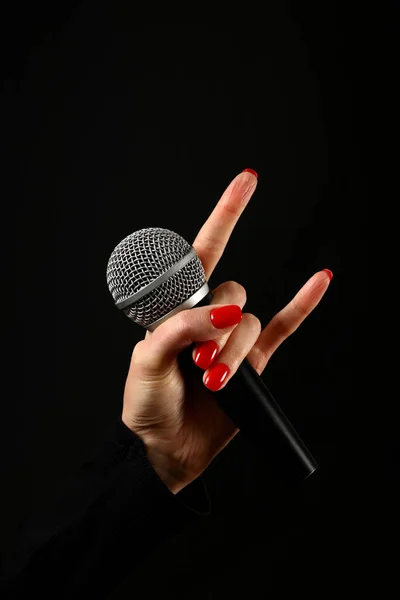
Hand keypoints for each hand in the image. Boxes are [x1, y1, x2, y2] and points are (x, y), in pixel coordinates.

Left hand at [122, 170, 331, 493]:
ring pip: (250, 323)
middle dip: (217, 328)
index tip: (248, 181)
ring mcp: (232, 339)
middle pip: (233, 293)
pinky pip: (284, 328)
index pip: (202, 253)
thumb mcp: (148, 361)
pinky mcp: (254, 363)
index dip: (225, 215)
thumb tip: (225, 314)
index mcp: (175, 308)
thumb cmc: (146, 405)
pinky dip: (303, 305)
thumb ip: (183, 329)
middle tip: (195, 362)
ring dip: (233, 351)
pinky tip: (319, 280)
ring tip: (211, 381)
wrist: (165, 450)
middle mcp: (206, 317)